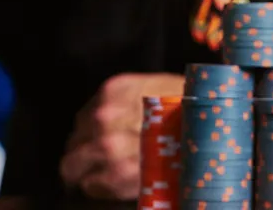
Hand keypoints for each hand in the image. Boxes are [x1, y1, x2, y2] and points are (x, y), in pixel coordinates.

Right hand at [60, 72, 185, 199]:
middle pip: (70, 162)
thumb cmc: (182, 143)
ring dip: (87, 138)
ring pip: (76, 134)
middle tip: (93, 164)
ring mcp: (106, 113)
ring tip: (109, 137)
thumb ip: (117, 183)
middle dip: (79, 167)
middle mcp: (107, 142)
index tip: (96, 180)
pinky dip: (94, 116)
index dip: (90, 184)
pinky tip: (114, 118)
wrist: (202, 103)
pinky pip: (86, 110)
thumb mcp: (151, 178)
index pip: (83, 185)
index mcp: (119, 171)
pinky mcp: (111, 88)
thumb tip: (92, 184)